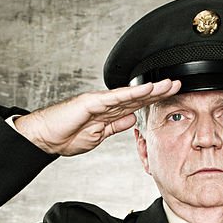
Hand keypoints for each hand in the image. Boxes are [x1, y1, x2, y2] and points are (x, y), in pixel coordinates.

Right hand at [12, 79, 180, 155]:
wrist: (45, 138)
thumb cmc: (65, 137)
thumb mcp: (98, 135)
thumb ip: (115, 126)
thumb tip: (132, 119)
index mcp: (108, 113)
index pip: (136, 105)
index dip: (153, 100)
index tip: (171, 98)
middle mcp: (105, 104)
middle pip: (137, 96)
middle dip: (158, 91)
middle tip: (178, 84)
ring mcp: (99, 102)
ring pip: (130, 94)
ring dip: (151, 89)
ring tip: (169, 84)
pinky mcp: (91, 103)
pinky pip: (115, 98)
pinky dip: (131, 93)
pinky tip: (146, 90)